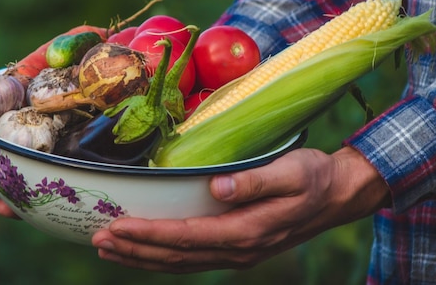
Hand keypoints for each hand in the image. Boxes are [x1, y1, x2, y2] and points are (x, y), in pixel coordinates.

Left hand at [91, 147, 390, 272]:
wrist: (338, 196)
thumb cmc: (314, 178)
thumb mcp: (293, 172)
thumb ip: (256, 181)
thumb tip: (218, 188)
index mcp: (247, 230)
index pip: (186, 236)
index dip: (149, 234)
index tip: (116, 227)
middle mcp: (238, 249)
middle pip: (176, 256)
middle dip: (135, 249)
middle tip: (98, 240)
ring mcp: (237, 253)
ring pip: (180, 263)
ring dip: (143, 257)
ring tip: (109, 249)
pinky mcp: (236, 248)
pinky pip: (192, 259)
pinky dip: (164, 258)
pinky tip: (145, 251)